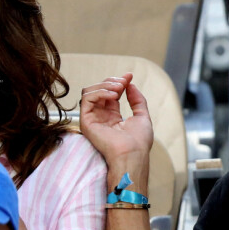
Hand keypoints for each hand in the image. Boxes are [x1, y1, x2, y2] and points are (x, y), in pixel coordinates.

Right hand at [80, 73, 152, 191]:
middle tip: (123, 82)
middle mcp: (101, 116)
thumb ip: (137, 100)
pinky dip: (99, 92)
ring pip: (89, 92)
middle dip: (112, 81)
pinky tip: (113, 95)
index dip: (118, 82)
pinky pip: (86, 99)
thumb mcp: (142, 116)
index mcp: (113, 116)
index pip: (110, 93)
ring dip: (105, 85)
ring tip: (118, 88)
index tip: (129, 76)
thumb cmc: (139, 141)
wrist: (133, 154)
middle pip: (98, 90)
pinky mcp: (86, 121)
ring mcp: (93, 118)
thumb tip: (130, 84)